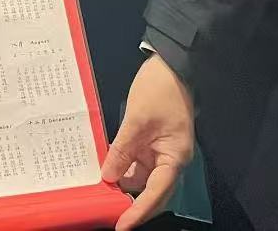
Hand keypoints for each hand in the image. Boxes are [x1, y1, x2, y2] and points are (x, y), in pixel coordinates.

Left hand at [100, 54, 194, 230]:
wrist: (172, 63)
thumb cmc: (160, 89)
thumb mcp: (137, 120)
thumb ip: (122, 150)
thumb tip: (109, 176)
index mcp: (174, 157)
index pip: (155, 193)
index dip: (138, 211)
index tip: (121, 225)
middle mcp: (171, 159)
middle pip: (151, 190)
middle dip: (131, 201)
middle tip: (108, 211)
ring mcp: (162, 150)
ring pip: (143, 176)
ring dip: (125, 183)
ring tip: (102, 191)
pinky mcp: (154, 141)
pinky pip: (139, 161)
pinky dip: (125, 166)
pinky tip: (109, 168)